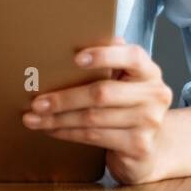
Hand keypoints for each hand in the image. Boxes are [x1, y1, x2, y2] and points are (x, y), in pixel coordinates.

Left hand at [22, 35, 172, 184]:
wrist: (151, 148)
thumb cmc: (130, 107)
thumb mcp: (125, 82)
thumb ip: (111, 62)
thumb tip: (75, 42)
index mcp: (150, 72)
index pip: (132, 56)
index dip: (105, 55)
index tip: (76, 58)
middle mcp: (155, 95)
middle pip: (102, 93)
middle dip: (64, 98)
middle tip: (37, 101)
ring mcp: (149, 123)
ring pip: (92, 118)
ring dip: (58, 119)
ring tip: (35, 118)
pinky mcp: (139, 146)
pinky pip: (94, 137)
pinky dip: (68, 133)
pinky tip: (52, 130)